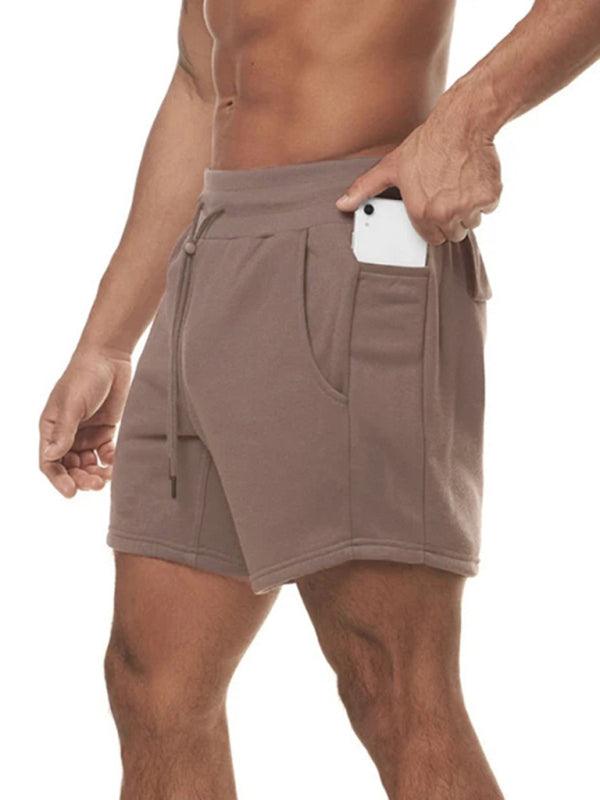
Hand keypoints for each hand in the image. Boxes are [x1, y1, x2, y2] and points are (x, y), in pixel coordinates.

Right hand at [39, 349, 131, 496]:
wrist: (111, 357)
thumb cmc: (85, 376)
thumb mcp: (72, 403)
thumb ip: (64, 431)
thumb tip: (50, 456)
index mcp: (51, 428)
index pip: (50, 462)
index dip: (58, 479)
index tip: (72, 492)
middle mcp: (67, 434)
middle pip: (70, 467)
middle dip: (81, 479)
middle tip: (96, 484)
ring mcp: (86, 434)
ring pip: (88, 464)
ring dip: (95, 474)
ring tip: (107, 478)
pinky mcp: (105, 431)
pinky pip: (105, 454)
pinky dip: (110, 462)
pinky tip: (115, 462)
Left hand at [336, 102, 501, 244]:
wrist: (462, 123)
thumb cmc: (426, 145)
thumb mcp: (390, 167)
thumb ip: (365, 189)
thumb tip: (341, 205)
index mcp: (422, 213)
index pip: (432, 239)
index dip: (433, 224)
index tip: (434, 209)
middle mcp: (446, 215)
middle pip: (454, 234)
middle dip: (452, 219)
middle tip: (448, 194)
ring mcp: (469, 207)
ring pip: (472, 223)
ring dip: (469, 209)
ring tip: (460, 184)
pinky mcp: (489, 197)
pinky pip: (488, 207)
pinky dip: (485, 196)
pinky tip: (474, 177)